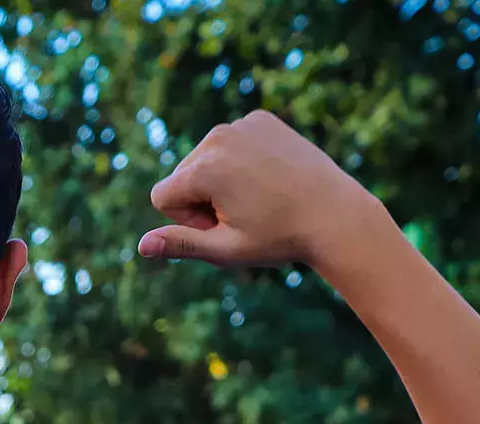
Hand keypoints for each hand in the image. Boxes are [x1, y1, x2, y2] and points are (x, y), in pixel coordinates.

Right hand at [137, 111, 383, 267]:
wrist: (337, 214)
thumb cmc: (279, 238)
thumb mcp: (225, 249)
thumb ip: (180, 243)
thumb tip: (141, 246)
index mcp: (204, 168)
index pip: (162, 197)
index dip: (187, 221)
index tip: (222, 227)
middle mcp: (218, 137)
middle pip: (183, 176)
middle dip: (202, 199)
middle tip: (246, 214)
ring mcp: (242, 124)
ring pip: (206, 159)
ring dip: (221, 181)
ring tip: (260, 196)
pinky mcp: (261, 119)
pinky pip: (231, 143)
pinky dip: (242, 161)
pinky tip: (270, 176)